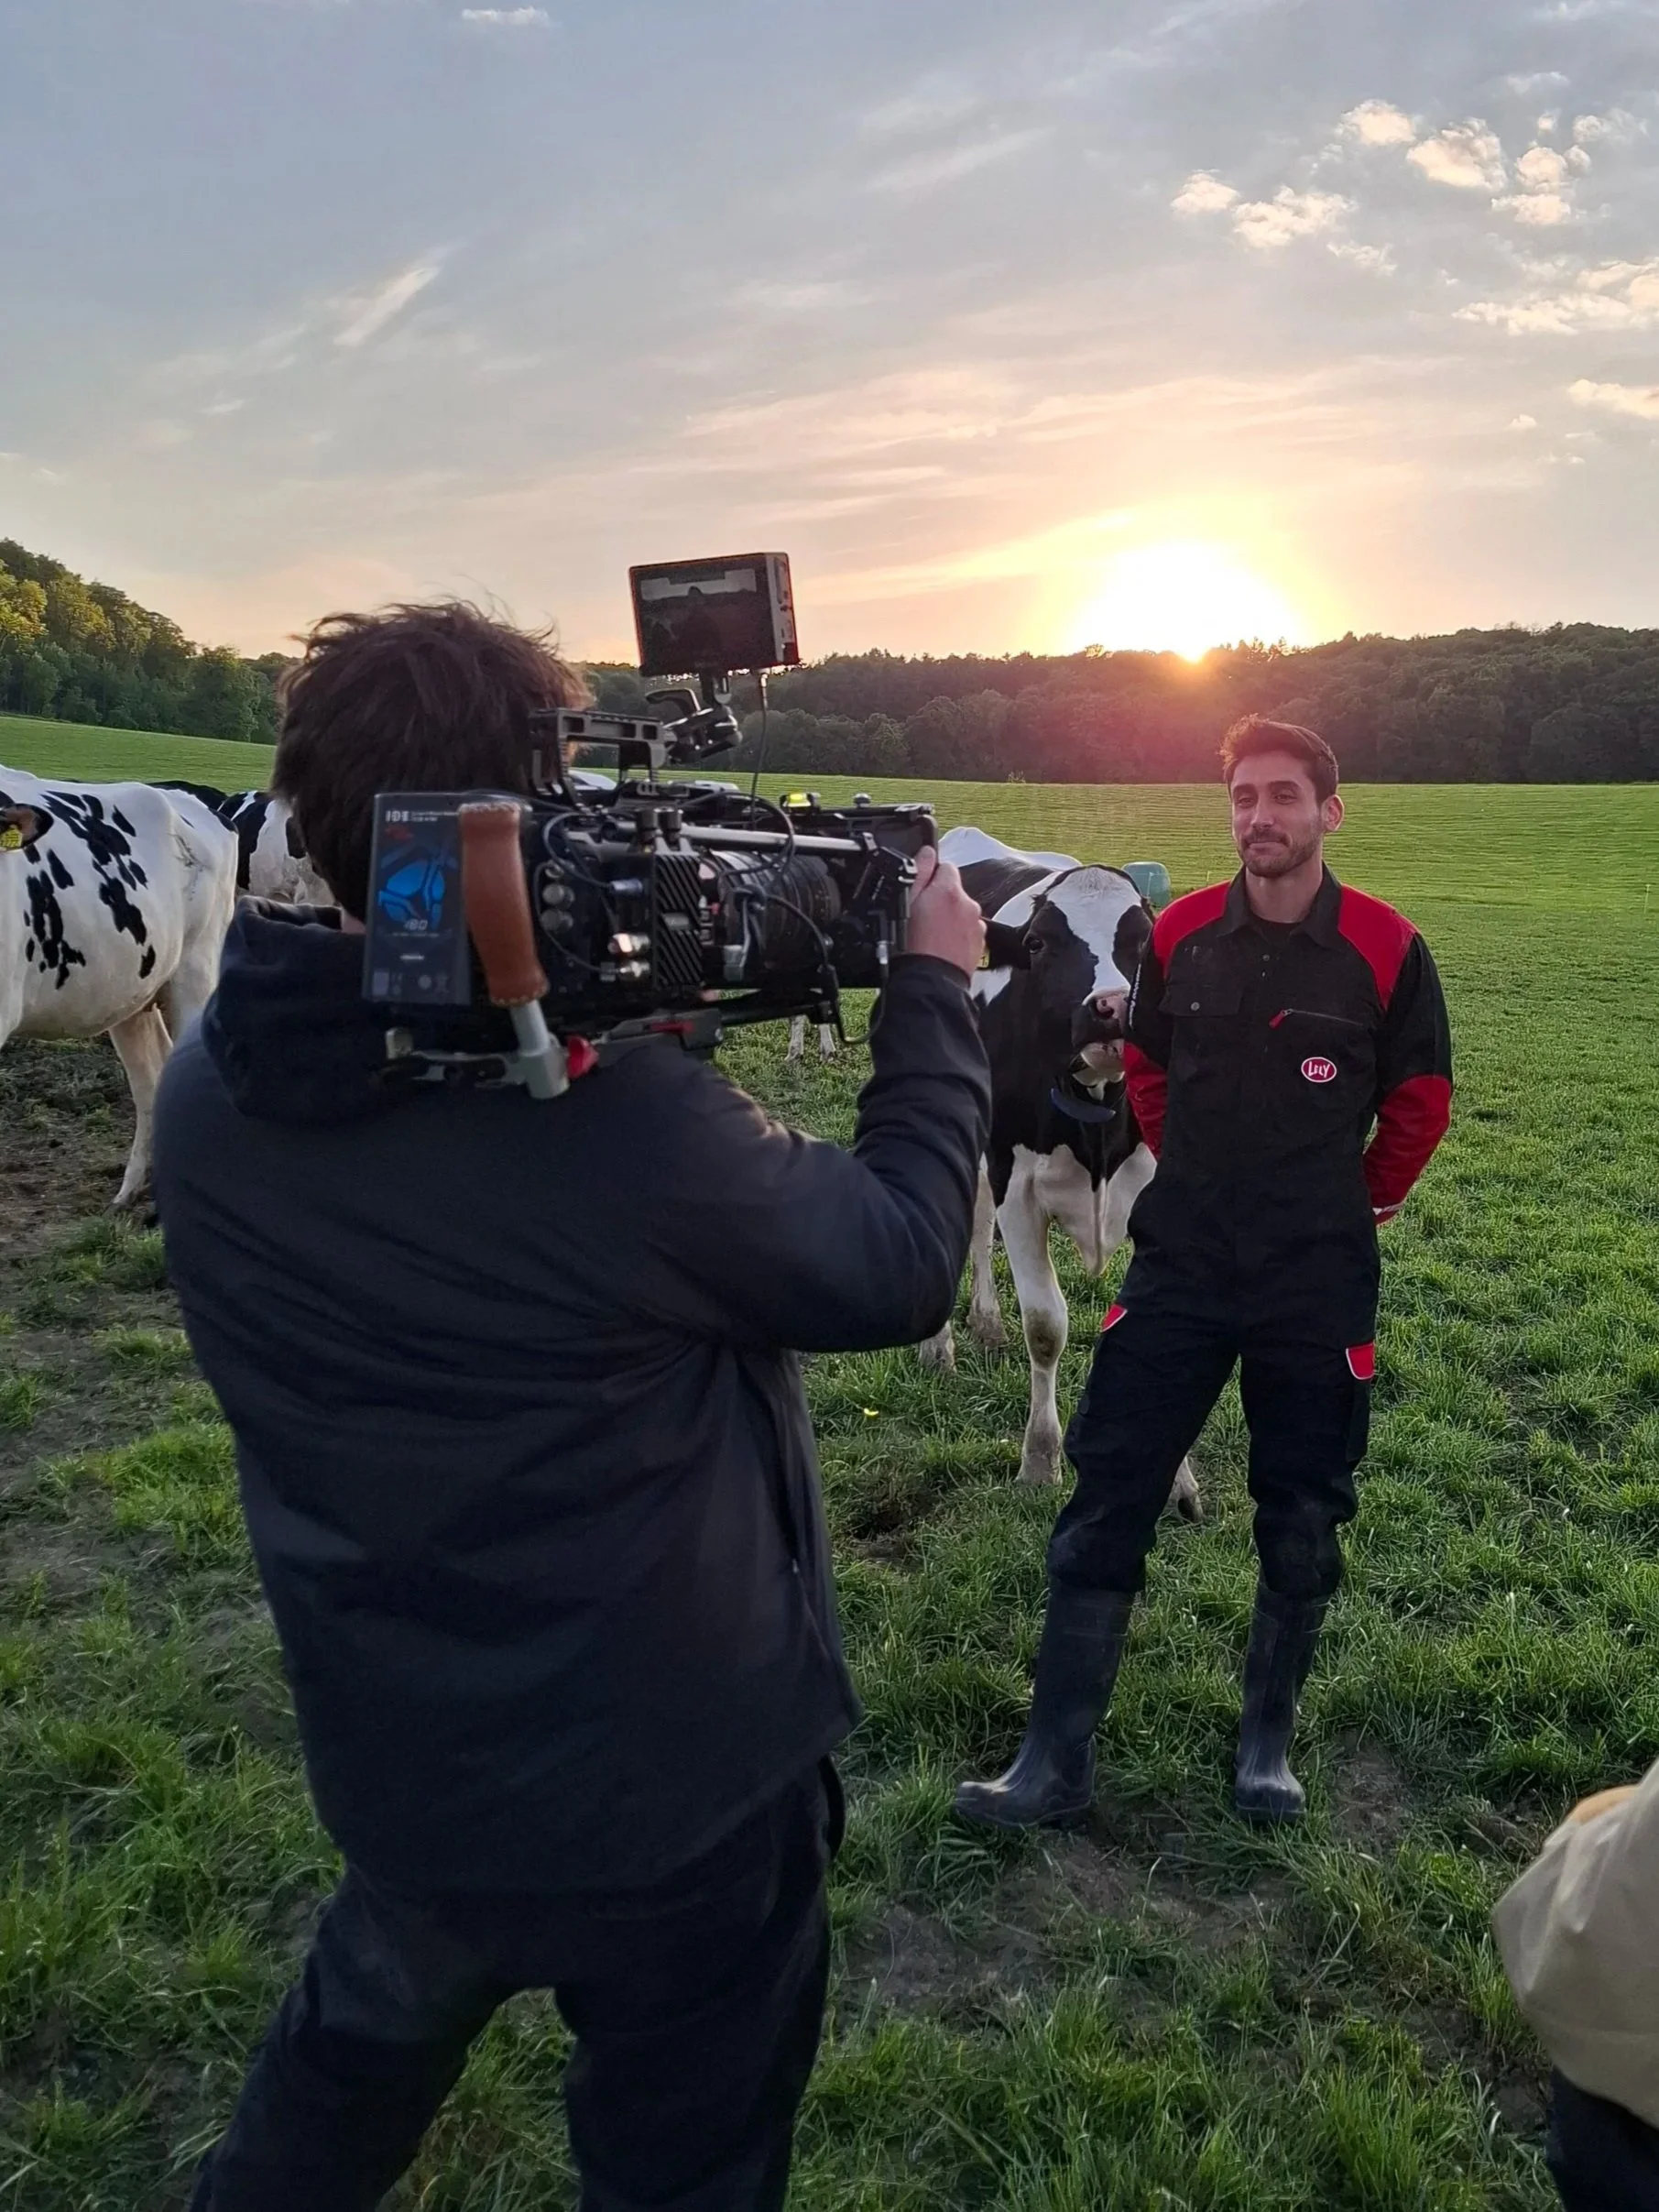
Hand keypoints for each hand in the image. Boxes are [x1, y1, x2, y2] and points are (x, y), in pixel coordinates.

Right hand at [905, 846, 985, 979]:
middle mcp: (968, 904)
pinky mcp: (979, 943)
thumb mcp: (905, 903)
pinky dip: (958, 935)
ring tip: (931, 936)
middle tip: (921, 919)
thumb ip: (919, 871)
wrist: (930, 983)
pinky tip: (942, 947)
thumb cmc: (912, 947)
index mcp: (948, 889)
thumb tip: (928, 852)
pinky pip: (968, 930)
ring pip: (962, 912)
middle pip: (954, 890)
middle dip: (940, 899)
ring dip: (950, 918)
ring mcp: (976, 924)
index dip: (930, 878)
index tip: (920, 894)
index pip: (945, 867)